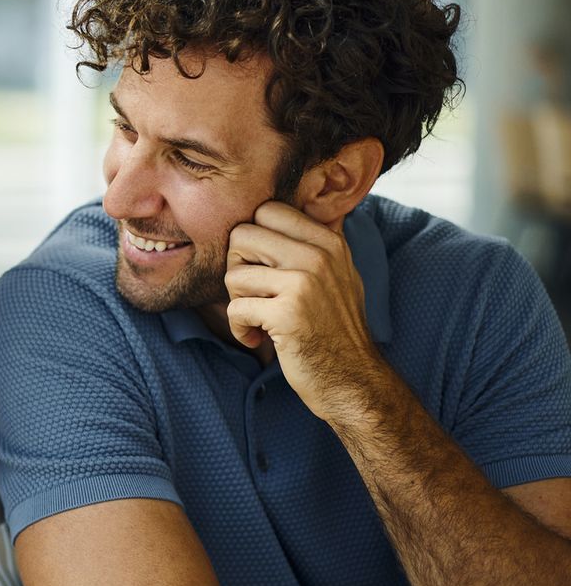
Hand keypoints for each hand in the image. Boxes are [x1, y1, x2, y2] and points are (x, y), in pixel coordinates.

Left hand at [224, 202, 387, 419]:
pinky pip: (235, 308)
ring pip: (234, 274)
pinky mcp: (288, 313)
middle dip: (237, 267)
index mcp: (328, 241)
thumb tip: (282, 207)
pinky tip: (257, 337)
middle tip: (254, 294)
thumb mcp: (338, 274)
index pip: (266, 211)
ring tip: (259, 318)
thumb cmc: (333, 327)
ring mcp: (304, 283)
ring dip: (238, 301)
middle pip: (242, 236)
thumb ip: (313, 242)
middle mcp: (318, 256)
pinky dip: (239, 328)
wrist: (352, 378)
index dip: (252, 241)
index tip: (262, 268)